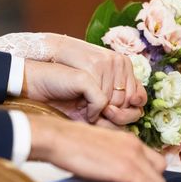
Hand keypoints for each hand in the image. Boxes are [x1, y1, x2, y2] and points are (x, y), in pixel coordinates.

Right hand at [22, 60, 142, 125]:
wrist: (40, 82)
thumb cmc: (69, 95)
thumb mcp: (98, 100)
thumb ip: (119, 104)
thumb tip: (139, 114)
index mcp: (122, 67)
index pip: (140, 96)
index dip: (129, 112)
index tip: (112, 117)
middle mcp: (117, 63)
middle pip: (131, 103)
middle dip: (116, 117)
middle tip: (99, 117)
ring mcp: (104, 67)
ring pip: (118, 104)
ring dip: (104, 116)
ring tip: (89, 112)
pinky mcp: (90, 74)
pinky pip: (102, 103)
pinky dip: (94, 112)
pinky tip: (83, 111)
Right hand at [29, 115, 166, 181]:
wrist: (58, 138)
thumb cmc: (70, 143)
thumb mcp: (100, 146)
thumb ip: (114, 155)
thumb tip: (117, 172)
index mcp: (128, 139)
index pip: (153, 159)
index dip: (143, 173)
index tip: (126, 179)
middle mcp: (135, 146)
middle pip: (160, 170)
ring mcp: (133, 158)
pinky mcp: (127, 170)